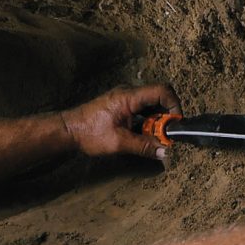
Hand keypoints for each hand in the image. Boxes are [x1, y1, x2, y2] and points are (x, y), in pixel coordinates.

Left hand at [61, 85, 182, 158]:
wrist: (68, 130)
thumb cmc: (89, 133)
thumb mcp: (119, 142)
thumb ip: (144, 146)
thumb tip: (164, 153)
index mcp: (129, 97)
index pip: (161, 90)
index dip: (174, 105)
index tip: (176, 123)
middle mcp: (128, 93)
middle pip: (158, 97)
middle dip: (166, 116)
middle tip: (167, 134)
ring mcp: (124, 99)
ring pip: (150, 105)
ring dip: (156, 120)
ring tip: (155, 137)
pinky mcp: (121, 106)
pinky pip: (141, 110)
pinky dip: (147, 121)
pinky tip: (144, 136)